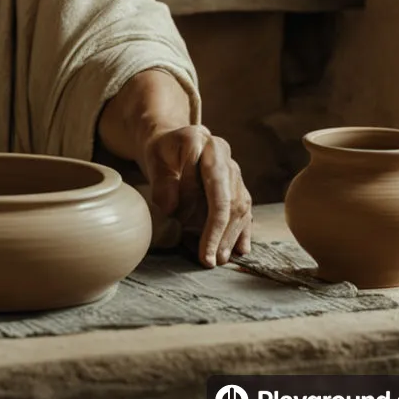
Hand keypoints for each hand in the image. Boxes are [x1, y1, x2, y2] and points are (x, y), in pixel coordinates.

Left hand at [142, 125, 251, 267]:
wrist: (173, 144)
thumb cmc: (162, 153)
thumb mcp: (153, 160)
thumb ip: (160, 182)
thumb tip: (171, 208)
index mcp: (201, 140)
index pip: (205, 174)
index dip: (195, 198)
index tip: (179, 220)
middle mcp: (222, 154)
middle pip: (227, 195)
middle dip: (218, 229)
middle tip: (208, 257)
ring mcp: (234, 170)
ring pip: (240, 206)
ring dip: (230, 236)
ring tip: (219, 259)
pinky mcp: (239, 186)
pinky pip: (245, 210)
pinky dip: (243, 231)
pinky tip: (241, 249)